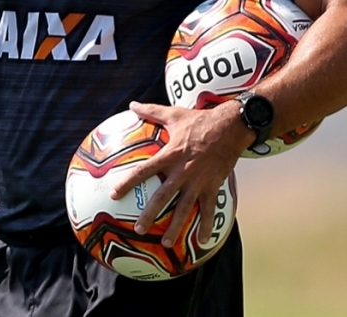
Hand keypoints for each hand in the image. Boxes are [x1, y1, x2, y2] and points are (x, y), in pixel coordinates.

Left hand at [110, 101, 252, 247]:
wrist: (231, 127)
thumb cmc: (200, 120)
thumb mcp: (174, 115)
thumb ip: (151, 112)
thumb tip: (131, 104)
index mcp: (170, 155)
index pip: (144, 171)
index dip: (128, 182)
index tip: (115, 194)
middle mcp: (183, 171)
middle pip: (163, 196)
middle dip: (150, 214)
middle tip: (139, 229)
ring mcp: (199, 181)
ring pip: (185, 208)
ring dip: (175, 226)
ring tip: (166, 242)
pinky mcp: (213, 186)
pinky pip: (209, 209)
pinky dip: (206, 225)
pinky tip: (203, 241)